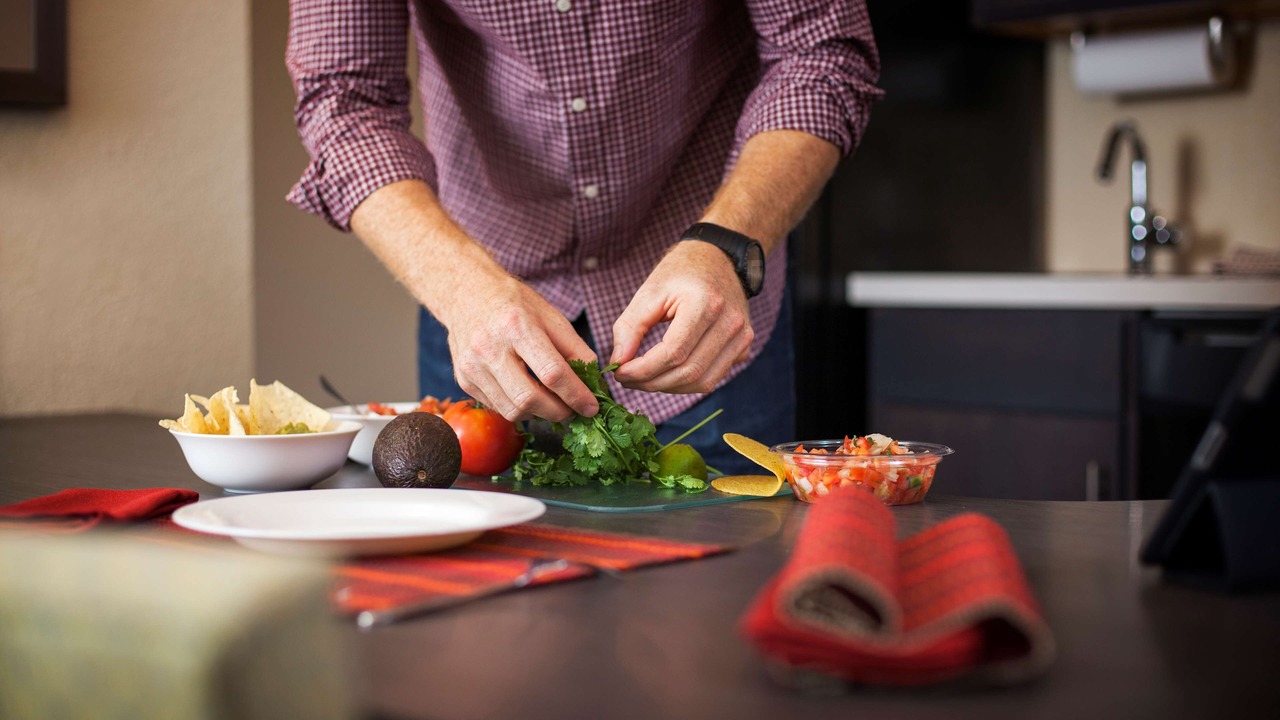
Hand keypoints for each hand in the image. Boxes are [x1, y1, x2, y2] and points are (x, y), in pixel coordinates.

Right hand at [439, 274, 598, 422]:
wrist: (468, 294)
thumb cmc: (514, 304)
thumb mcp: (551, 316)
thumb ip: (575, 349)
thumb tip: (593, 383)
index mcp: (516, 326)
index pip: (552, 373)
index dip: (576, 395)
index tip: (591, 407)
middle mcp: (490, 348)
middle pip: (529, 399)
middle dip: (559, 412)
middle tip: (573, 410)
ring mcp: (472, 367)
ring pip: (512, 411)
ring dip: (539, 414)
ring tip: (552, 403)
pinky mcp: (464, 380)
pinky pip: (498, 407)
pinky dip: (519, 408)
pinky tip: (528, 394)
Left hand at [610, 241, 752, 393]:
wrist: (718, 258)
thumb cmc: (680, 273)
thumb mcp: (649, 292)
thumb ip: (629, 328)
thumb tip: (618, 362)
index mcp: (706, 303)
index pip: (673, 353)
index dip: (643, 370)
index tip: (619, 373)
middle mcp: (730, 322)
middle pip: (688, 372)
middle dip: (652, 383)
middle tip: (627, 380)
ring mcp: (742, 336)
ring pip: (702, 382)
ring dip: (668, 387)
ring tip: (644, 379)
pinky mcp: (743, 346)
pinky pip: (712, 377)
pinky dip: (686, 382)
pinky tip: (667, 372)